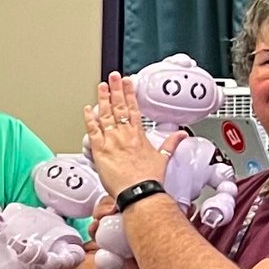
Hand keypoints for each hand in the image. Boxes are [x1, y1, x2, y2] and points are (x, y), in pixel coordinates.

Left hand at [82, 75, 178, 193]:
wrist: (139, 191)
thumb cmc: (149, 179)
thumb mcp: (163, 158)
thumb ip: (171, 144)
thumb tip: (181, 136)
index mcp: (139, 135)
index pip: (133, 108)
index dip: (129, 93)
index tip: (127, 82)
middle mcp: (125, 134)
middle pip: (119, 107)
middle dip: (116, 89)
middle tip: (113, 76)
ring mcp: (111, 140)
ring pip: (105, 114)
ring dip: (103, 98)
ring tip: (101, 86)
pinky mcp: (100, 150)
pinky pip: (93, 130)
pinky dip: (89, 119)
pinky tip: (87, 109)